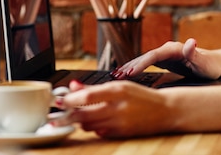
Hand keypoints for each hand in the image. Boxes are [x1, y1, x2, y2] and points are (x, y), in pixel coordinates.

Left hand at [55, 80, 173, 137]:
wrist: (166, 110)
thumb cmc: (142, 96)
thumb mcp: (121, 86)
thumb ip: (96, 87)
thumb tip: (73, 86)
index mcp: (119, 90)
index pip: (88, 96)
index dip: (70, 100)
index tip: (59, 101)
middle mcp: (119, 107)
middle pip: (84, 115)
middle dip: (66, 117)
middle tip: (54, 118)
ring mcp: (120, 123)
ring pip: (89, 125)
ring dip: (80, 121)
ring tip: (77, 116)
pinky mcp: (121, 134)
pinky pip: (99, 132)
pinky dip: (93, 127)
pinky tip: (96, 121)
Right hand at [112, 38, 220, 79]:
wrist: (215, 63)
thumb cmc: (210, 65)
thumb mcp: (204, 62)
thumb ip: (195, 53)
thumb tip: (190, 42)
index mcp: (174, 49)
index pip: (153, 56)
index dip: (140, 64)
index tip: (129, 73)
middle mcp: (167, 49)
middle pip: (144, 57)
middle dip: (129, 66)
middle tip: (115, 77)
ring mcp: (165, 54)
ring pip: (143, 60)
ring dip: (130, 67)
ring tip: (115, 76)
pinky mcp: (164, 60)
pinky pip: (147, 64)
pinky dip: (136, 68)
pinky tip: (127, 74)